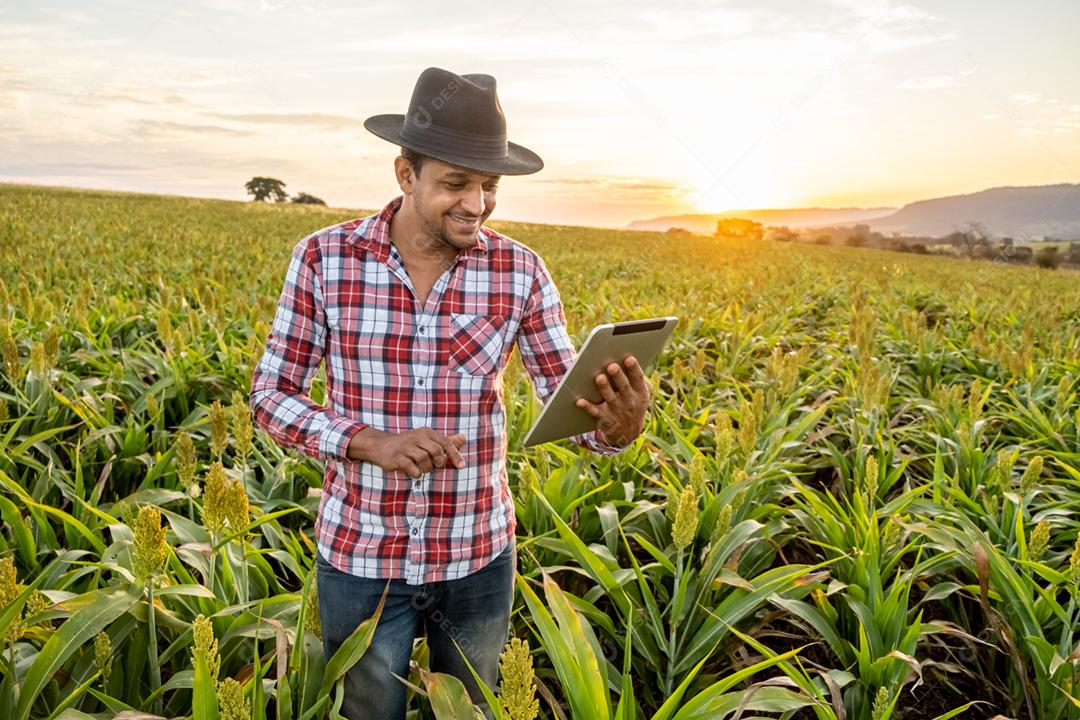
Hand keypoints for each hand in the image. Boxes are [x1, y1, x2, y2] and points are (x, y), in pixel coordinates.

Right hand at [349, 427, 466, 477]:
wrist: (380, 445)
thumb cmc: (408, 444)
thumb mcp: (426, 439)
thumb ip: (445, 440)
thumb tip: (464, 438)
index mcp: (426, 432)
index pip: (445, 442)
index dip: (455, 454)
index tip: (461, 466)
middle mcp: (416, 437)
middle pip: (436, 451)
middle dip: (440, 462)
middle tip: (436, 466)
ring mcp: (406, 447)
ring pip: (425, 460)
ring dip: (428, 468)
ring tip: (424, 469)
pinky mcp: (397, 458)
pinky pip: (413, 468)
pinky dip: (417, 473)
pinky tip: (415, 473)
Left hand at [574, 354, 650, 446]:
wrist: (629, 433)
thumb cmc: (633, 404)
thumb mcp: (642, 394)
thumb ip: (639, 380)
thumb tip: (630, 360)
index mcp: (640, 393)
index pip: (637, 379)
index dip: (634, 368)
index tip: (629, 358)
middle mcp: (629, 401)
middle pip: (623, 387)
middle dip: (618, 376)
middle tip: (611, 366)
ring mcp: (617, 410)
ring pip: (610, 398)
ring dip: (604, 388)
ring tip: (599, 378)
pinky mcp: (605, 418)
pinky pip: (595, 412)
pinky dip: (587, 407)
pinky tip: (579, 400)